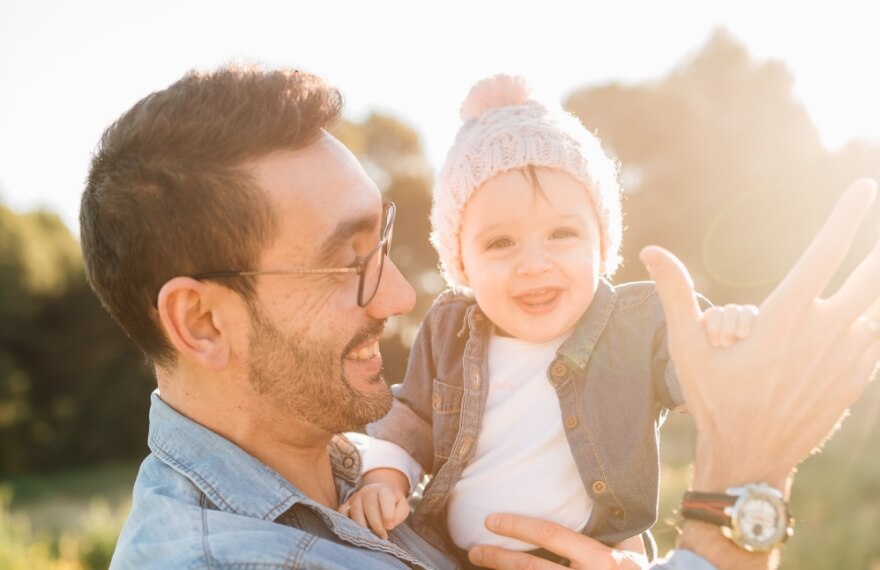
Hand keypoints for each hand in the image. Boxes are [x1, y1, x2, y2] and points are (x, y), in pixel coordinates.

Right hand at [338, 483, 409, 539]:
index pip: (385, 498)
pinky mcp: (346, 504)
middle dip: (376, 524)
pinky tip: (355, 532)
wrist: (381, 494)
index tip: (390, 527)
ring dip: (363, 526)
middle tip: (382, 536)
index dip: (388, 514)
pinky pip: (342, 513)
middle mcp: (368, 491)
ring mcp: (356, 497)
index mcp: (384, 490)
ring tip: (371, 536)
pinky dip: (346, 523)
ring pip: (355, 511)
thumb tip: (387, 525)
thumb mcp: (402, 507)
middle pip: (369, 506)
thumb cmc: (393, 504)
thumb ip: (399, 514)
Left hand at [468, 513, 646, 568]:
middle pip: (532, 568)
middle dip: (498, 558)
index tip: (491, 520)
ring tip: (478, 564)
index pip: (552, 535)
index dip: (518, 526)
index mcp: (602, 559)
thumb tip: (592, 490)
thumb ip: (613, 529)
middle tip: (473, 550)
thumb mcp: (632, 552)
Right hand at [641, 179, 879, 490]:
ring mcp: (847, 359)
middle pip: (873, 277)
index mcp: (786, 317)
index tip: (865, 188)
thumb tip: (651, 250)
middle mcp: (826, 333)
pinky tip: (872, 318)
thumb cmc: (714, 400)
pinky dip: (877, 322)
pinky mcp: (855, 381)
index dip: (847, 216)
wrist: (751, 458)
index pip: (826, 251)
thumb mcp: (688, 346)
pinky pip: (879, 341)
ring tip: (879, 267)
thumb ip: (675, 293)